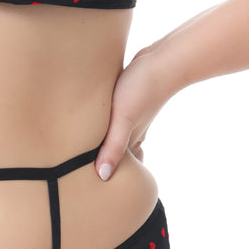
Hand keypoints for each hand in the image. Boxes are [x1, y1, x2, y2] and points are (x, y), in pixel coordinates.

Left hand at [94, 47, 177, 179]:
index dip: (106, 177)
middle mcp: (132, 132)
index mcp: (131, 141)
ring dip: (104, 144)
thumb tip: (103, 177)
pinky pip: (115, 120)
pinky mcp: (128, 101)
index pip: (119, 168)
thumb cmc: (142, 90)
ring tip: (86, 151)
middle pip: (117, 155)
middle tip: (84, 174)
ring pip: (116, 137)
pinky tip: (98, 119)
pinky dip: (107, 126)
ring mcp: (131, 117)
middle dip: (106, 164)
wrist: (164, 60)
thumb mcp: (123, 120)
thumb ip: (113, 147)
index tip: (90, 188)